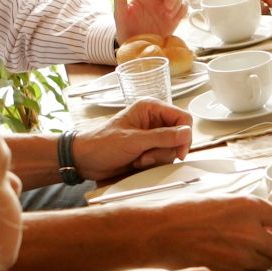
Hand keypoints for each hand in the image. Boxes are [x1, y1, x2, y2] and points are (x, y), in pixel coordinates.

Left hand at [73, 99, 192, 180]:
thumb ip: (162, 137)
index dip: (185, 135)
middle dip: (166, 150)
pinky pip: (163, 157)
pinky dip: (154, 163)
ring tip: (139, 159)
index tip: (179, 153)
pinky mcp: (149, 149)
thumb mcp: (134, 140)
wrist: (84, 159)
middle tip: (148, 156)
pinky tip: (138, 162)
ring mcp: (152, 135)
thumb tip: (187, 133)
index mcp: (151, 108)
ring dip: (158, 158)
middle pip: (180, 135)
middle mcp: (154, 120)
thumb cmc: (103, 144)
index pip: (183, 118)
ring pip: (172, 148)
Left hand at [114, 0, 186, 37]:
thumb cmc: (126, 29)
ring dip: (177, 1)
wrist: (136, 47)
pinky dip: (182, 10)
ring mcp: (166, 7)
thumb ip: (119, 0)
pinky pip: (184, 8)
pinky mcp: (174, 18)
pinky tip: (174, 18)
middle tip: (168, 6)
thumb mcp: (119, 15)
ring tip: (169, 14)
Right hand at [116, 194, 271, 270]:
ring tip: (239, 249)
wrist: (163, 232)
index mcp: (251, 208)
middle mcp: (250, 232)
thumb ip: (254, 212)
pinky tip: (226, 259)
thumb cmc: (190, 212)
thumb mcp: (227, 200)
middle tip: (268, 245)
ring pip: (265, 265)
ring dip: (260, 260)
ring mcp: (240, 256)